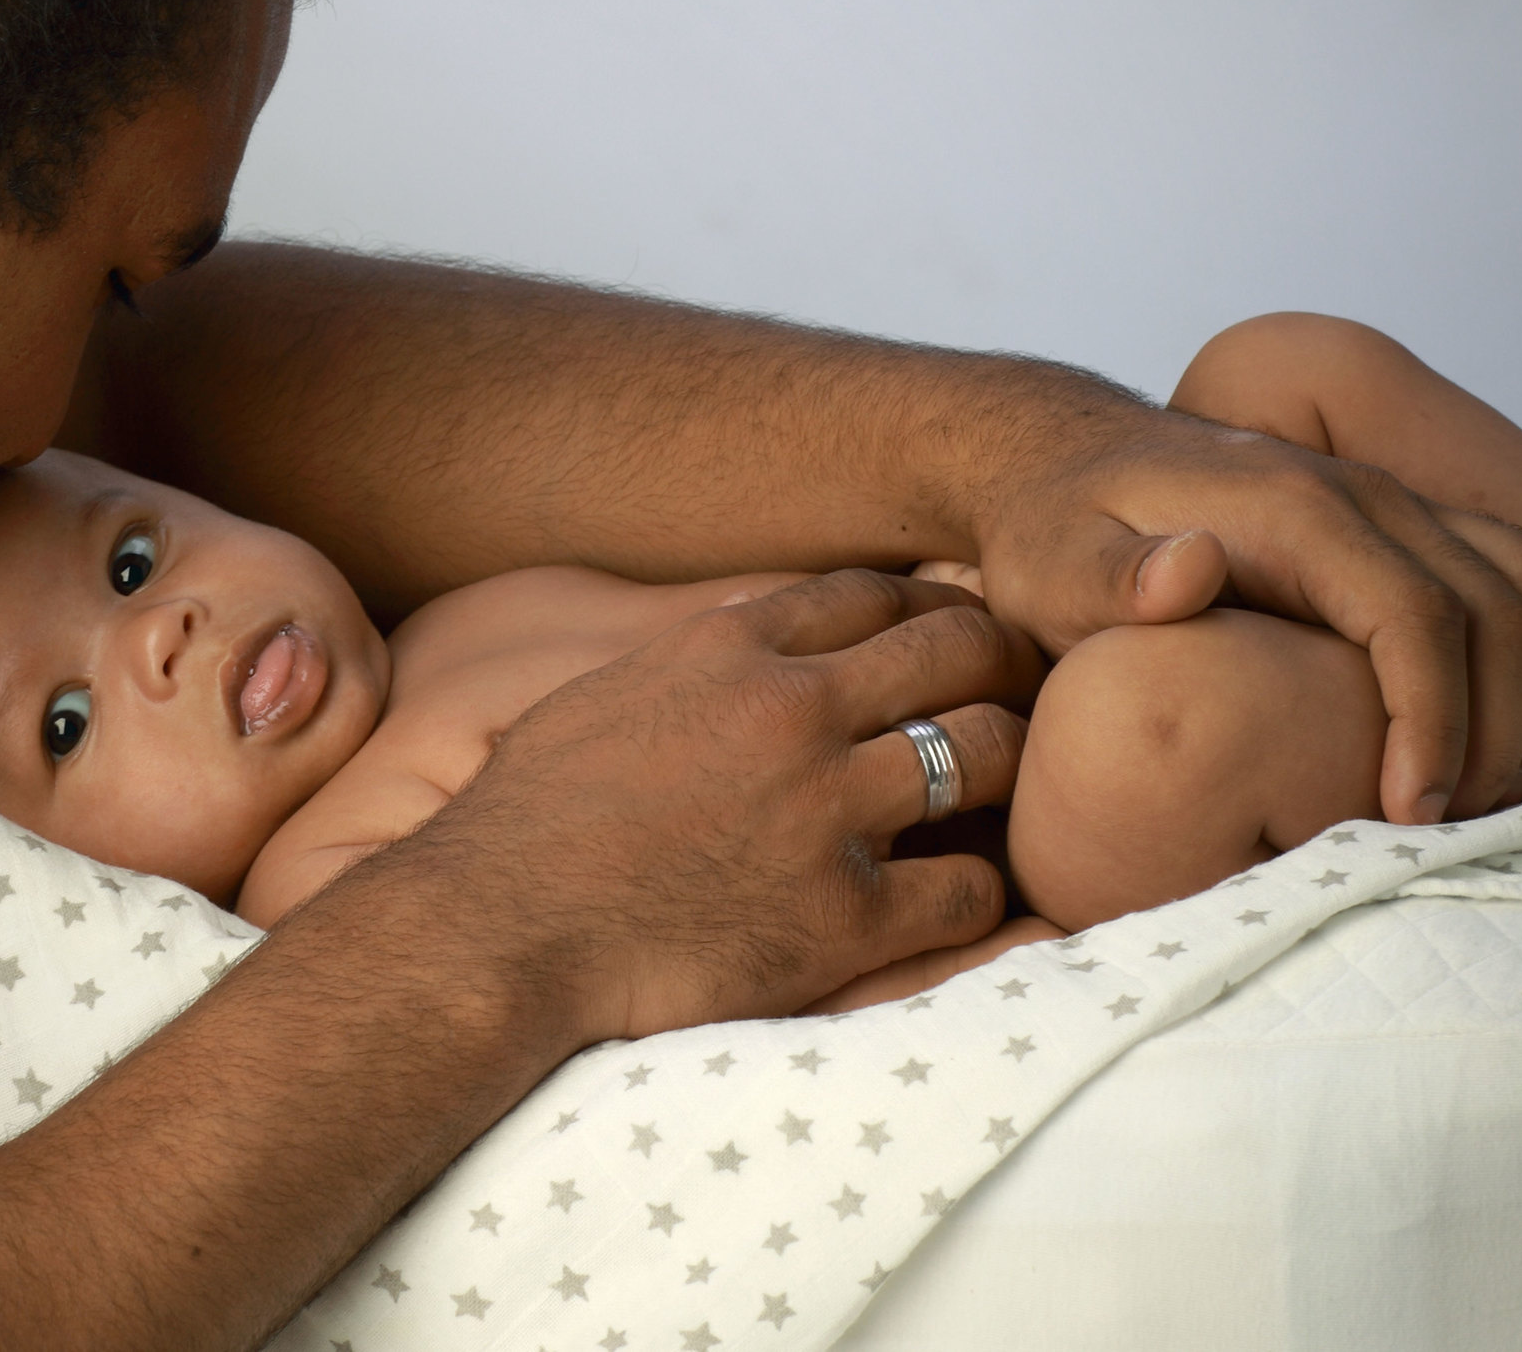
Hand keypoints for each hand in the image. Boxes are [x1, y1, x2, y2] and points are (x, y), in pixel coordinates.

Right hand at [371, 570, 1042, 1043]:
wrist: (496, 931)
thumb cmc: (530, 821)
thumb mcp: (607, 694)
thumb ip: (697, 655)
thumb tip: (753, 618)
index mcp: (729, 649)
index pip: (876, 591)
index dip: (934, 604)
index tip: (955, 632)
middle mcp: (791, 712)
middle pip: (959, 648)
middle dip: (1008, 662)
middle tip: (1024, 693)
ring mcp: (825, 812)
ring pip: (990, 752)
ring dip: (1012, 765)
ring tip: (1012, 791)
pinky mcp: (845, 919)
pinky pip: (972, 887)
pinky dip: (983, 890)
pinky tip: (960, 895)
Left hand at [969, 415, 1521, 824]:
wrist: (1058, 460)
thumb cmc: (1050, 528)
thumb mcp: (1051, 563)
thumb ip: (1114, 578)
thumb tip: (1191, 569)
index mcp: (1290, 509)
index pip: (1413, 614)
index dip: (1432, 718)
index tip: (1409, 809)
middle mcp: (1358, 494)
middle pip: (1495, 608)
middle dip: (1494, 727)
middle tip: (1448, 826)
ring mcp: (1385, 503)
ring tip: (1474, 795)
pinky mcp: (1391, 526)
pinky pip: (1504, 577)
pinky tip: (1485, 737)